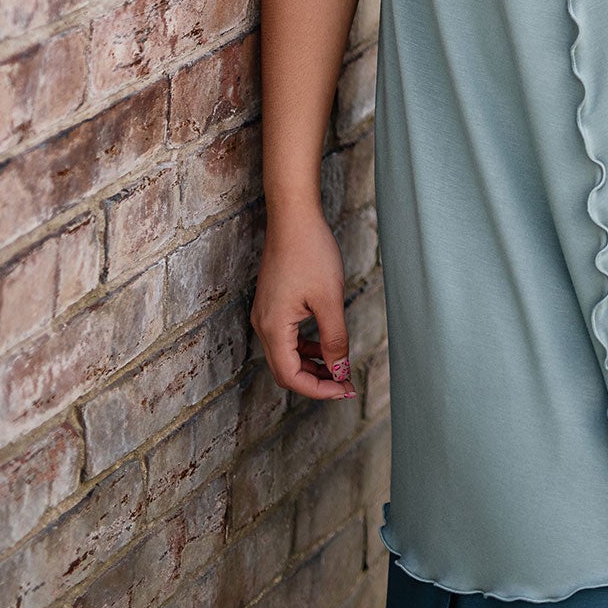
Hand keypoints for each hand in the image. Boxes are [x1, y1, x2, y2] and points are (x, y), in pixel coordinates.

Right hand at [251, 204, 357, 400]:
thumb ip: (334, 340)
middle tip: (345, 384)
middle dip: (316, 381)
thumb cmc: (311, 253)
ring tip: (339, 366)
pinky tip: (326, 344)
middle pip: (285, 370)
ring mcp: (264, 314)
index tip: (345, 389)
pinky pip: (286, 337)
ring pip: (286, 354)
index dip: (319, 389)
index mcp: (273, 328)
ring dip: (311, 365)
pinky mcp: (271, 304)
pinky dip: (305, 347)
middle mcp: (262, 324)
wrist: (293, 217)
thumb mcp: (329, 300)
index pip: (291, 376)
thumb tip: (339, 371)